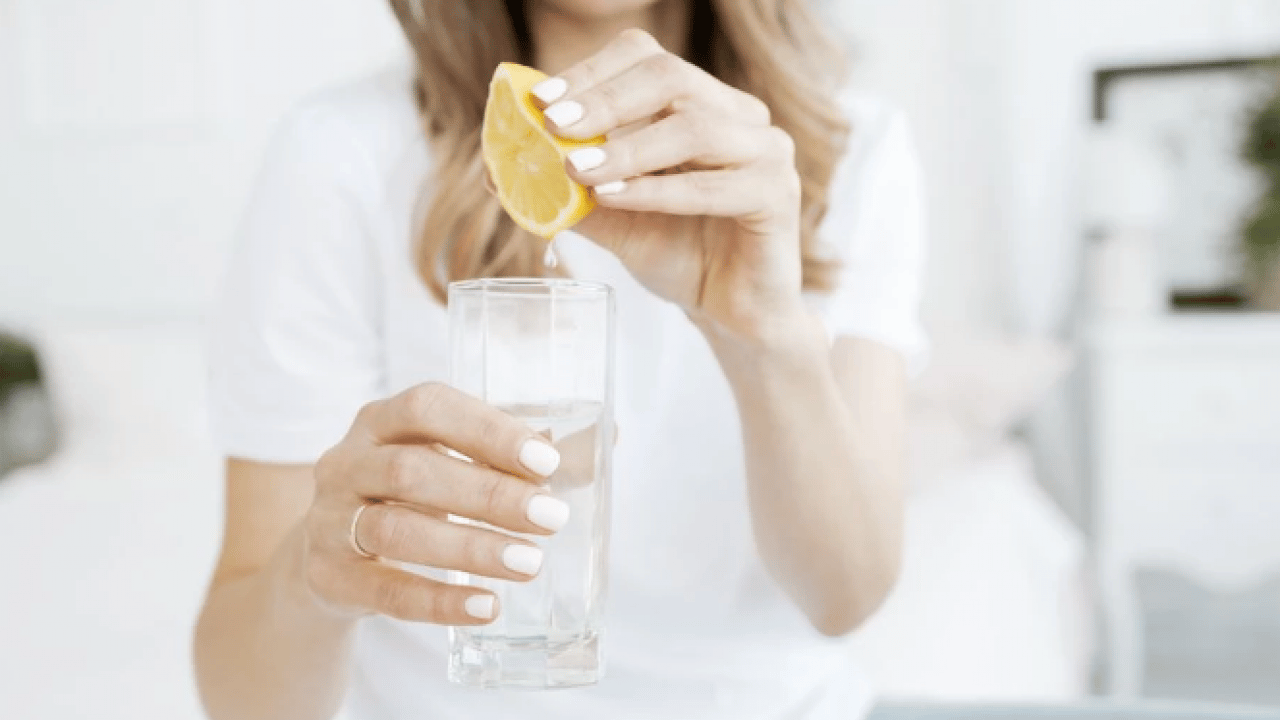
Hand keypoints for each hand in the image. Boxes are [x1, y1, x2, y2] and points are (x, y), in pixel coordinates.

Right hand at [298, 383, 567, 624]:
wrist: (327, 557)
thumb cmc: (411, 496)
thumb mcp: (449, 462)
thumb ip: (517, 452)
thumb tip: (611, 437)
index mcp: (380, 420)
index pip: (426, 407)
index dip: (486, 430)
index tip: (545, 462)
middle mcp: (345, 462)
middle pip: (411, 471)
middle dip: (488, 494)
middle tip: (551, 519)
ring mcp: (328, 520)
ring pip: (394, 529)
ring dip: (469, 547)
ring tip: (529, 564)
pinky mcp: (327, 576)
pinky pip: (382, 590)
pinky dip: (438, 600)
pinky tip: (487, 605)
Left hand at [536, 29, 807, 342]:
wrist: (730, 312)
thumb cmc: (678, 254)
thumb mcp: (612, 217)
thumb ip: (568, 188)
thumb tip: (499, 170)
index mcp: (701, 102)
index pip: (645, 58)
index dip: (591, 73)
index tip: (541, 101)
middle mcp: (738, 114)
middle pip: (669, 76)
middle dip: (603, 100)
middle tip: (554, 125)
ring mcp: (766, 150)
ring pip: (694, 126)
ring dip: (627, 148)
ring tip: (578, 171)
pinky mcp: (778, 194)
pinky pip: (714, 185)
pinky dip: (658, 191)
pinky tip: (616, 199)